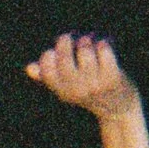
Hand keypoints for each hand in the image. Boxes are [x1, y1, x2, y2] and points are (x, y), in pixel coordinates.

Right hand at [26, 33, 140, 117]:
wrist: (119, 110)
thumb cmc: (90, 92)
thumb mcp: (68, 88)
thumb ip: (48, 77)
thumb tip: (29, 68)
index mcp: (63, 91)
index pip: (47, 69)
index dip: (49, 55)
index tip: (56, 52)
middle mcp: (77, 90)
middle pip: (64, 55)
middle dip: (66, 40)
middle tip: (72, 37)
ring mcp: (95, 84)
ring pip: (85, 49)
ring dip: (87, 39)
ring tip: (91, 40)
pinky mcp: (113, 77)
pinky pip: (104, 49)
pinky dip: (103, 42)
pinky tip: (105, 43)